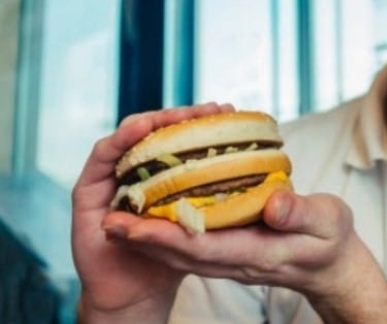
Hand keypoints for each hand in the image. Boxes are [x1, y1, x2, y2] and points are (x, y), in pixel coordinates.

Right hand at [71, 102, 234, 321]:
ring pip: (132, 135)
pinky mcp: (87, 191)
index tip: (229, 109)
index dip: (204, 122)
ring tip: (180, 114)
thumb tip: (282, 195)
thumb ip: (236, 213)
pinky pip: (103, 156)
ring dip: (155, 121)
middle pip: (159, 131)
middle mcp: (138, 171)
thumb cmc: (171, 263)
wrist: (132, 295)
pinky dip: (121, 139)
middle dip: (183, 116)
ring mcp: (111, 177)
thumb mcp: (210, 233)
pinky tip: (141, 129)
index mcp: (166, 177)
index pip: (185, 139)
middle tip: (211, 109)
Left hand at [101, 190, 386, 322]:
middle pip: (181, 253)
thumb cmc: (332, 239)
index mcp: (257, 252)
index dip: (166, 236)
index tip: (133, 224)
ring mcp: (232, 258)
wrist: (334, 266)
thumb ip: (299, 212)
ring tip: (116, 217)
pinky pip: (192, 244)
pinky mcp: (232, 250)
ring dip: (148, 237)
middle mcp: (237, 260)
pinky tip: (152, 213)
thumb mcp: (326, 220)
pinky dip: (167, 231)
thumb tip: (272, 203)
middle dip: (142, 239)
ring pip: (181, 251)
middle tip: (106, 219)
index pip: (202, 247)